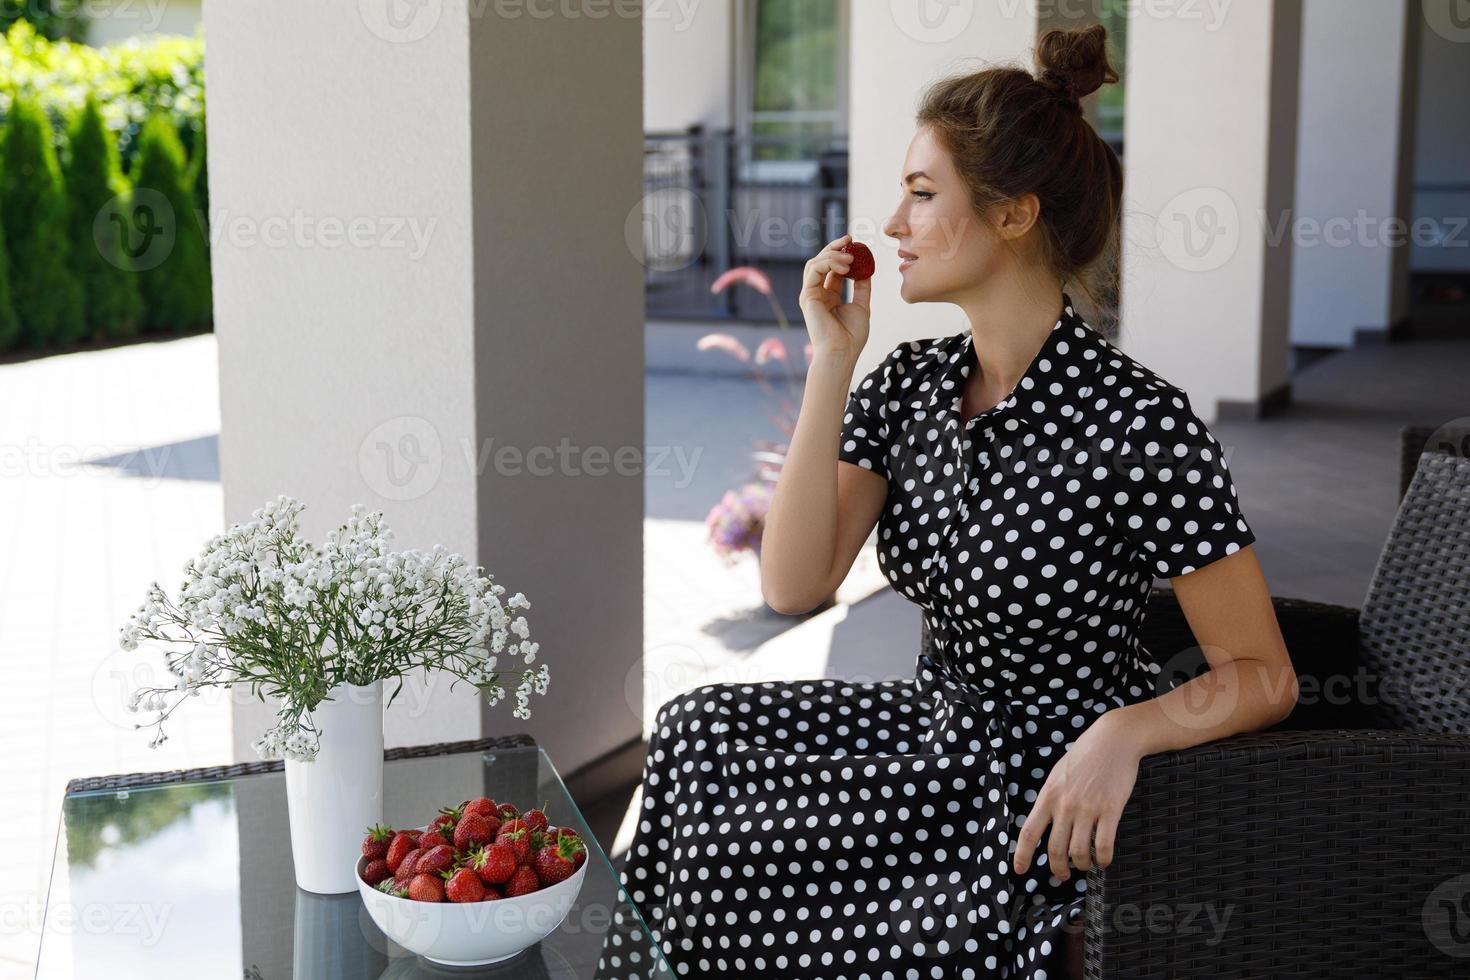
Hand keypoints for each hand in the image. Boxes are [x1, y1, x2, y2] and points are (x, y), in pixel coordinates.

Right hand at [799, 233, 870, 359]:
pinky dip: (828, 263)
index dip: (843, 255)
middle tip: (850, 239)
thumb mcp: (862, 305)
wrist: (842, 353)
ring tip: (850, 257)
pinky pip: (814, 270)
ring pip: (815, 263)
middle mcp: (817, 293)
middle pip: (821, 262)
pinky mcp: (807, 296)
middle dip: (835, 248)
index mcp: (829, 296)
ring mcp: (810, 294)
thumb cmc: (851, 336)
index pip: (832, 269)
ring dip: (832, 255)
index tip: (856, 244)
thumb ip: (862, 286)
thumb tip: (866, 268)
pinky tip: (845, 266)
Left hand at [1012, 714, 1142, 881]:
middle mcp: (1065, 805)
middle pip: (1055, 849)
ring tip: (1085, 865)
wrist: (1112, 740)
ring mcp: (1088, 808)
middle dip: (1057, 869)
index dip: (1022, 855)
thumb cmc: (1084, 756)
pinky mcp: (1111, 809)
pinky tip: (1103, 861)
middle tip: (1062, 876)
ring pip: (1079, 852)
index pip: (1029, 832)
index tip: (1020, 870)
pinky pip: (1103, 845)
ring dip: (1082, 865)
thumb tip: (1045, 822)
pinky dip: (1102, 859)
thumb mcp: (1057, 775)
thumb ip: (1050, 798)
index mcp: (1047, 795)